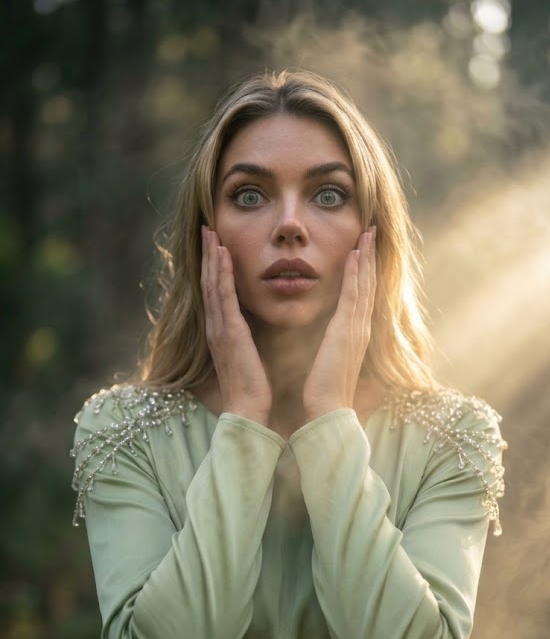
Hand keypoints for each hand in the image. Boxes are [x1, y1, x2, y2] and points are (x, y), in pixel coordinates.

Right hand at [201, 226, 271, 424]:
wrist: (247, 410)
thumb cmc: (252, 388)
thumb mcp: (249, 355)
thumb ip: (247, 337)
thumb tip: (254, 324)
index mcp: (221, 332)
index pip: (215, 292)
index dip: (213, 267)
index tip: (215, 244)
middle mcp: (215, 326)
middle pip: (208, 282)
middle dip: (208, 254)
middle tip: (207, 228)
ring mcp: (219, 328)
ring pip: (212, 284)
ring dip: (212, 256)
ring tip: (211, 232)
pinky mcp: (229, 332)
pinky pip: (223, 296)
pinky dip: (221, 274)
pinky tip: (222, 254)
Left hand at [303, 227, 375, 421]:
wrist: (327, 411)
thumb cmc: (324, 392)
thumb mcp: (328, 360)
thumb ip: (330, 345)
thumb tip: (326, 337)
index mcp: (354, 334)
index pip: (361, 296)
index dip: (364, 271)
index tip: (363, 249)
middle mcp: (360, 328)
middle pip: (368, 284)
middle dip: (369, 257)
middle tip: (370, 230)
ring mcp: (357, 328)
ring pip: (365, 284)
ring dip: (366, 257)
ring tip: (366, 233)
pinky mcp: (348, 331)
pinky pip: (353, 295)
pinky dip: (356, 273)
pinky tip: (355, 254)